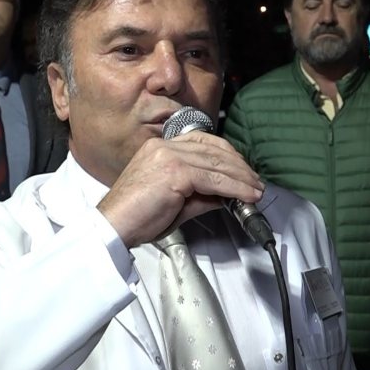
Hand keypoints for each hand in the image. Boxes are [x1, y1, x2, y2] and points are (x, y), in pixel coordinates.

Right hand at [98, 131, 263, 247]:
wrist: (113, 226)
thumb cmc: (135, 217)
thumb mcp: (173, 201)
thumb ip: (200, 195)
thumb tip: (225, 196)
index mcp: (160, 147)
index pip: (204, 142)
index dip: (228, 156)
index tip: (242, 171)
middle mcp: (165, 146)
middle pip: (214, 150)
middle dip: (239, 167)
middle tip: (255, 182)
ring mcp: (169, 156)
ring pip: (218, 164)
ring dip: (242, 178)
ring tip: (256, 191)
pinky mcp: (175, 171)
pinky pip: (214, 178)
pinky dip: (235, 188)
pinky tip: (246, 196)